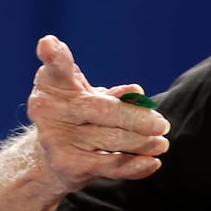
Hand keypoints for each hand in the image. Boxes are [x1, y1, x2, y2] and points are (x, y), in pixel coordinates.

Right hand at [27, 35, 169, 191]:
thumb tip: (136, 93)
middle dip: (137, 118)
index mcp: (53, 84)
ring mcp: (55, 138)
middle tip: (162, 124)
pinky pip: (110, 165)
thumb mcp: (89, 98)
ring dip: (142, 142)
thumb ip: (111, 94)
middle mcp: (48, 109)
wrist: (48, 158)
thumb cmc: (77, 117)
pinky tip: (152, 162)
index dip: (54, 55)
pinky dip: (135, 165)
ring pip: (112, 139)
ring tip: (162, 142)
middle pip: (103, 110)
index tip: (50, 45)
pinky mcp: (67, 164)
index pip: (56, 67)